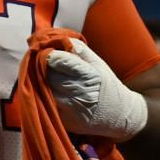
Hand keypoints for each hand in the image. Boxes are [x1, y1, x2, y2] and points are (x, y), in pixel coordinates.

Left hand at [32, 27, 148, 140]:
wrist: (120, 115)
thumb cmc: (105, 84)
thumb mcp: (97, 64)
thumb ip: (78, 49)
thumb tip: (56, 38)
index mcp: (91, 76)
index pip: (61, 62)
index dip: (51, 55)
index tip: (47, 52)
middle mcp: (80, 94)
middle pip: (48, 75)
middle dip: (42, 67)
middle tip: (42, 63)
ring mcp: (71, 110)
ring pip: (43, 90)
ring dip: (40, 82)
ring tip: (46, 77)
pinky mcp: (64, 121)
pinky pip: (45, 104)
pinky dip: (43, 96)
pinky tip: (49, 92)